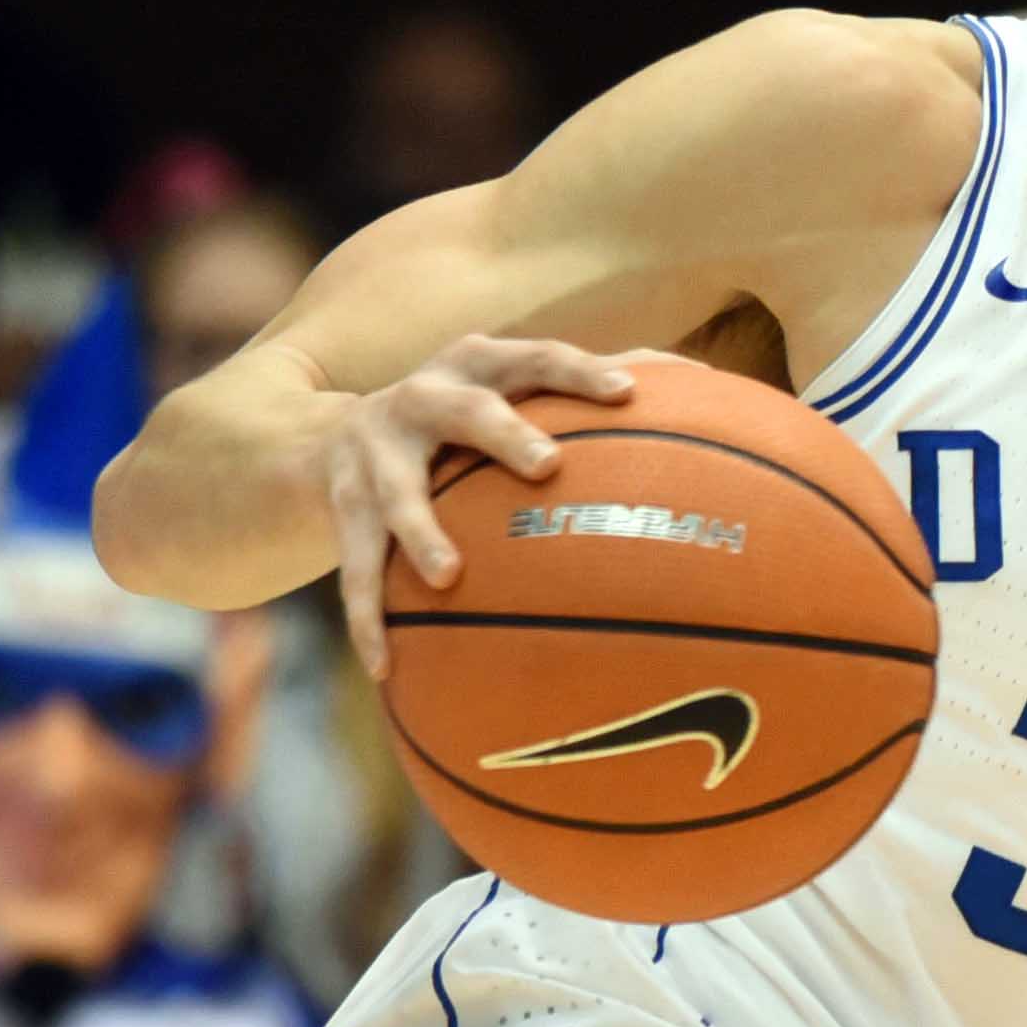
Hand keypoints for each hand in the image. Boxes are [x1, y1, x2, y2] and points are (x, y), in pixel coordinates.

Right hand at [326, 334, 626, 676]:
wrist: (324, 437)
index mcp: (477, 366)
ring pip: (397, 493)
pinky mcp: (341, 508)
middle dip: (505, 434)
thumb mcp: (509, 388)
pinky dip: (369, 618)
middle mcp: (422, 398)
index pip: (536, 359)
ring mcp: (374, 453)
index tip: (626, 392)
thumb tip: (701, 379)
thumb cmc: (460, 415)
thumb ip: (589, 386)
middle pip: (468, 410)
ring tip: (449, 576)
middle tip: (548, 466)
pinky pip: (356, 570)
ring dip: (421, 532)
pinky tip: (386, 668)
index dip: (578, 372)